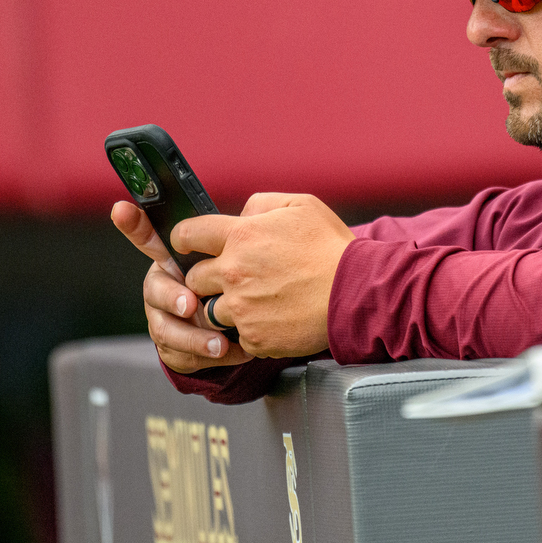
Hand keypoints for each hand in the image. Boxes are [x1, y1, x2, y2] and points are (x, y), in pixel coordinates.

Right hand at [111, 201, 250, 373]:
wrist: (230, 330)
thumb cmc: (230, 284)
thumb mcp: (234, 259)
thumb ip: (234, 238)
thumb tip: (251, 213)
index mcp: (172, 261)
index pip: (147, 237)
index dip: (132, 224)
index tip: (122, 209)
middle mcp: (161, 288)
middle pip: (156, 290)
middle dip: (173, 298)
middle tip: (192, 304)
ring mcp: (162, 319)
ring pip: (167, 330)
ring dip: (194, 338)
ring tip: (219, 344)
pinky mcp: (170, 348)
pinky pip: (181, 356)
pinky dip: (206, 358)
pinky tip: (232, 352)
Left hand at [173, 193, 354, 358]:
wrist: (357, 293)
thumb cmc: (332, 248)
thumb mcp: (301, 206)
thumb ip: (261, 204)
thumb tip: (240, 215)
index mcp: (241, 235)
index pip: (188, 234)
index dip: (184, 239)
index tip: (188, 245)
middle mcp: (234, 273)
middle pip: (194, 278)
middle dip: (207, 277)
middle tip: (234, 278)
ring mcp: (242, 309)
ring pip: (211, 310)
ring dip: (227, 306)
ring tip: (257, 301)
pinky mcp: (254, 338)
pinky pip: (236, 336)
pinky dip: (249, 330)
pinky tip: (272, 319)